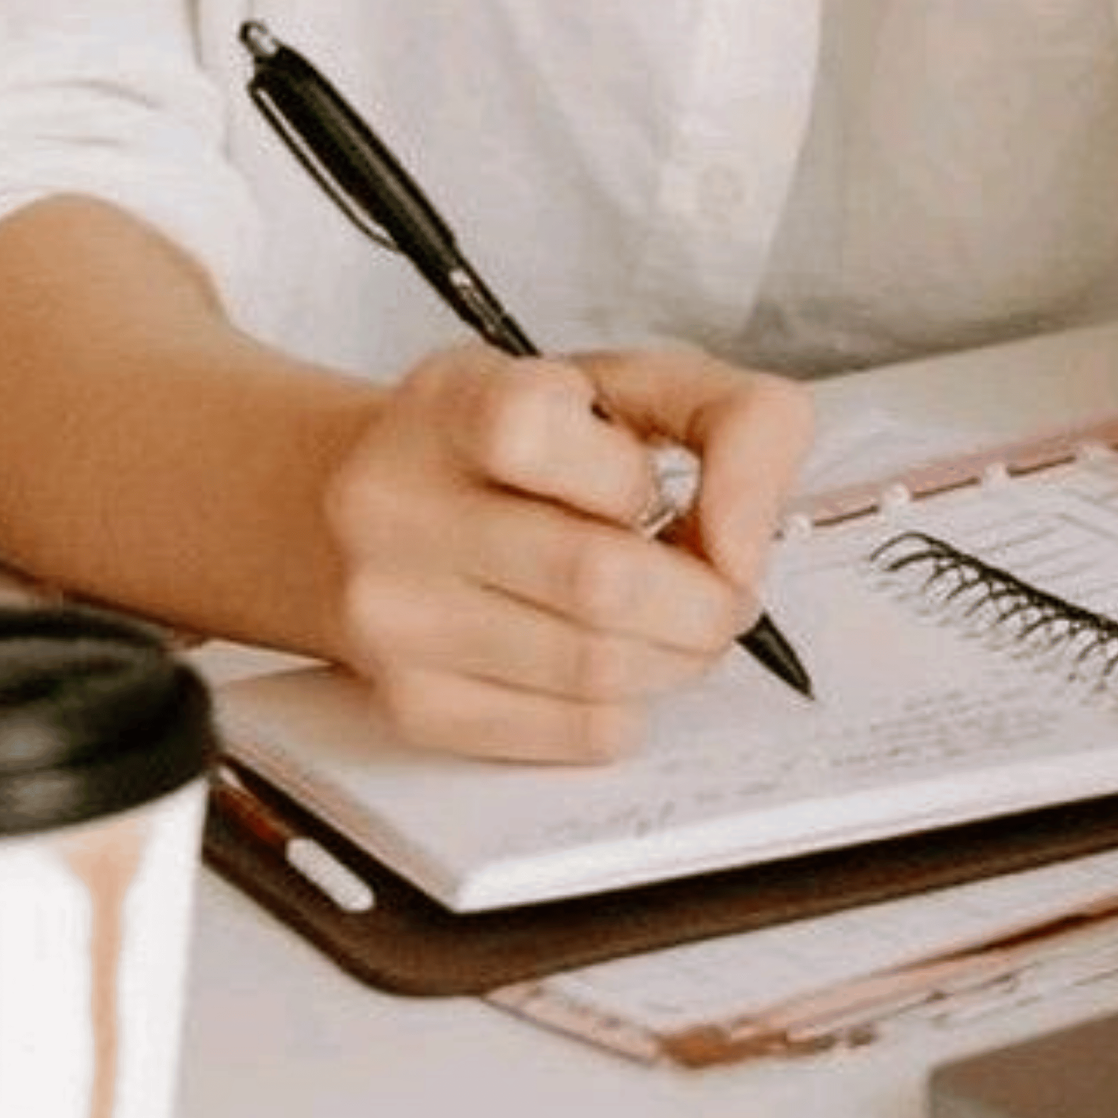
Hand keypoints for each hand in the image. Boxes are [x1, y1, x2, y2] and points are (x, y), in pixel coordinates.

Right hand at [317, 339, 813, 758]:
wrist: (370, 509)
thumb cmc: (523, 445)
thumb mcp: (629, 384)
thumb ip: (735, 419)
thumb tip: (746, 541)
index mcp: (454, 402)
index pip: (533, 429)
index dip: (631, 476)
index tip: (659, 491)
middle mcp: (399, 505)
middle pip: (596, 579)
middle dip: (702, 598)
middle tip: (722, 591)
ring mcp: (396, 614)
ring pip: (595, 669)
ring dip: (676, 656)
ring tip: (676, 623)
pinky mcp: (413, 705)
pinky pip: (573, 733)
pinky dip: (631, 705)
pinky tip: (618, 663)